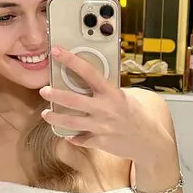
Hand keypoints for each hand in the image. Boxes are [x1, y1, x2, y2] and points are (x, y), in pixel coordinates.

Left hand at [40, 48, 171, 161]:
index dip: (71, 60)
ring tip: (46, 113)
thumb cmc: (136, 115)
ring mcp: (101, 127)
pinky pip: (80, 139)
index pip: (89, 72)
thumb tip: (87, 79)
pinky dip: (73, 137)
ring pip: (71, 122)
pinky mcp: (99, 142)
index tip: (57, 51)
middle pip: (73, 100)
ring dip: (55, 118)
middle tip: (43, 90)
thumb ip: (106, 90)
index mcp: (112, 93)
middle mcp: (105, 109)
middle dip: (55, 95)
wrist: (148, 140)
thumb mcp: (124, 97)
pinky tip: (68, 134)